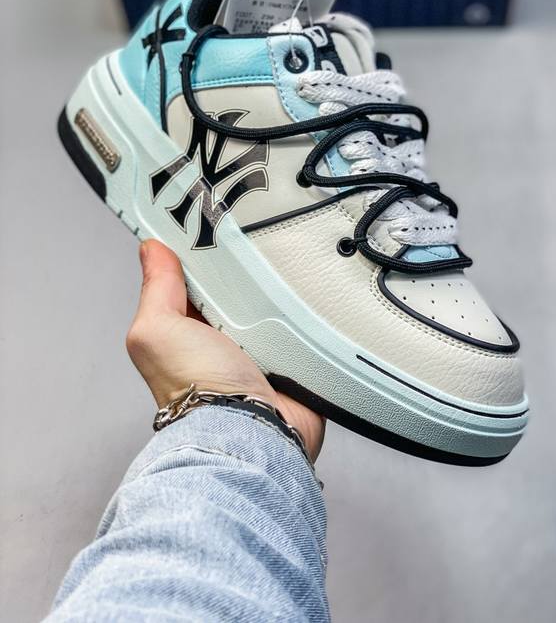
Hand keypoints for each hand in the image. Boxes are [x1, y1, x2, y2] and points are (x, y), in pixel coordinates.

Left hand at [126, 239, 324, 461]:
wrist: (252, 430)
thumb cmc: (198, 389)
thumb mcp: (158, 330)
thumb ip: (156, 289)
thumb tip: (150, 250)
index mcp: (187, 331)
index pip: (196, 280)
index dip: (203, 255)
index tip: (215, 223)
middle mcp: (223, 341)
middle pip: (238, 289)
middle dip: (247, 270)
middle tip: (257, 243)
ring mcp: (260, 351)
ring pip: (274, 305)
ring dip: (280, 292)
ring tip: (285, 271)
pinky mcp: (294, 361)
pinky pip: (304, 325)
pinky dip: (306, 314)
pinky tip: (308, 298)